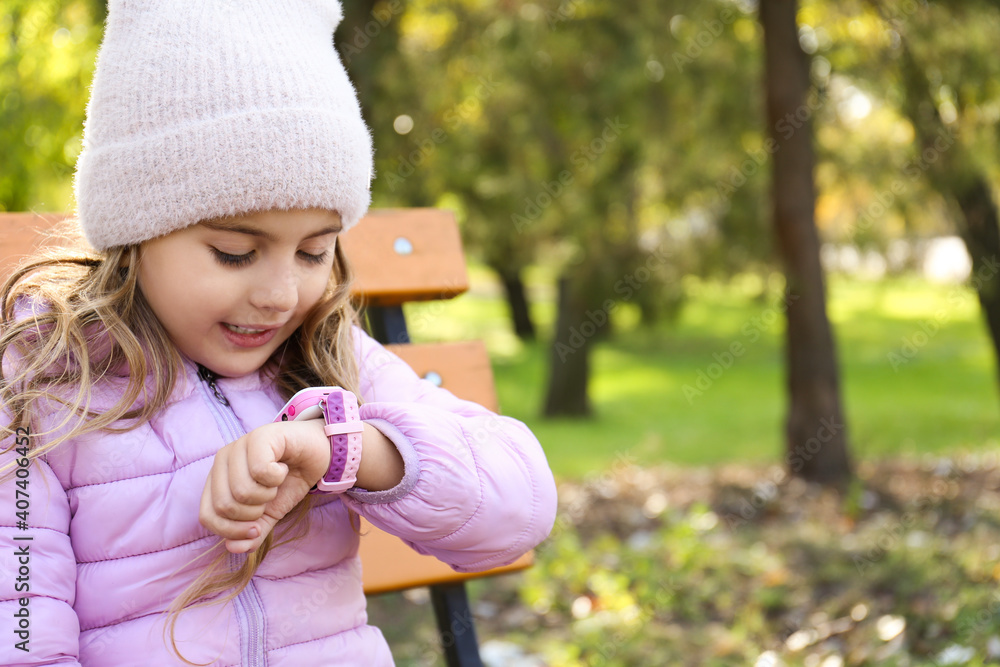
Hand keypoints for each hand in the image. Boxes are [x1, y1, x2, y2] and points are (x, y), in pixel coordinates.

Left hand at [199, 419, 328, 553]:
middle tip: (269, 498)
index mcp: (217, 479)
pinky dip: (277, 477)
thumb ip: (252, 533)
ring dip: (268, 494)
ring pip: (242, 491)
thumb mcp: (269, 514)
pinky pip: (260, 471)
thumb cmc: (289, 481)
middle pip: (225, 506)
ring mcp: (239, 445)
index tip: (257, 528)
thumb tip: (233, 548)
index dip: (232, 531)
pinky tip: (282, 467)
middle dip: (253, 513)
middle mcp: (222, 460)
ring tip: (276, 481)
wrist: (318, 455)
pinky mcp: (260, 436)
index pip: (208, 516)